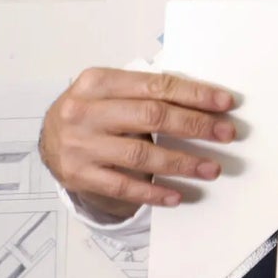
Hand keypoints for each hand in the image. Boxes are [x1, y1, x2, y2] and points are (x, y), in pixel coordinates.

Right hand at [40, 68, 237, 218]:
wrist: (50, 138)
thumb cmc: (94, 110)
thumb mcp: (112, 90)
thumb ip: (149, 92)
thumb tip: (207, 102)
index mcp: (97, 82)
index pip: (156, 86)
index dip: (194, 95)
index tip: (226, 103)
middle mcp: (85, 111)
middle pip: (152, 117)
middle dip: (196, 126)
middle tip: (226, 134)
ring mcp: (79, 145)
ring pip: (141, 155)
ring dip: (182, 163)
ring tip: (211, 168)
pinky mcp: (78, 175)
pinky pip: (122, 186)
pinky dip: (153, 192)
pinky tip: (178, 195)